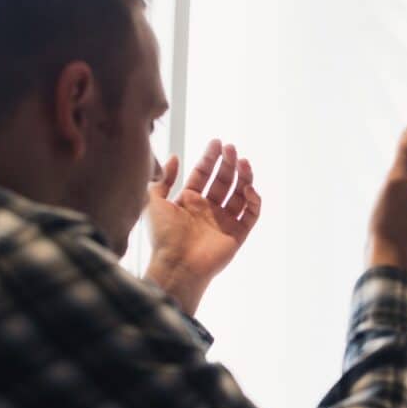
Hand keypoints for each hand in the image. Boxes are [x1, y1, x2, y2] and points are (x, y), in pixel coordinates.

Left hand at [144, 139, 261, 314]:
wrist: (176, 264)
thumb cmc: (162, 236)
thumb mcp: (153, 201)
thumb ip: (162, 178)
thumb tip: (175, 157)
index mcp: (189, 201)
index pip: (204, 174)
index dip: (211, 158)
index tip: (217, 142)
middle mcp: (208, 210)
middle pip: (223, 181)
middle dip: (228, 164)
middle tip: (231, 148)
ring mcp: (224, 222)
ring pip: (240, 194)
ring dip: (244, 177)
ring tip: (244, 161)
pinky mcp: (238, 234)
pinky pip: (251, 214)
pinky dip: (253, 200)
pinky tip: (247, 188)